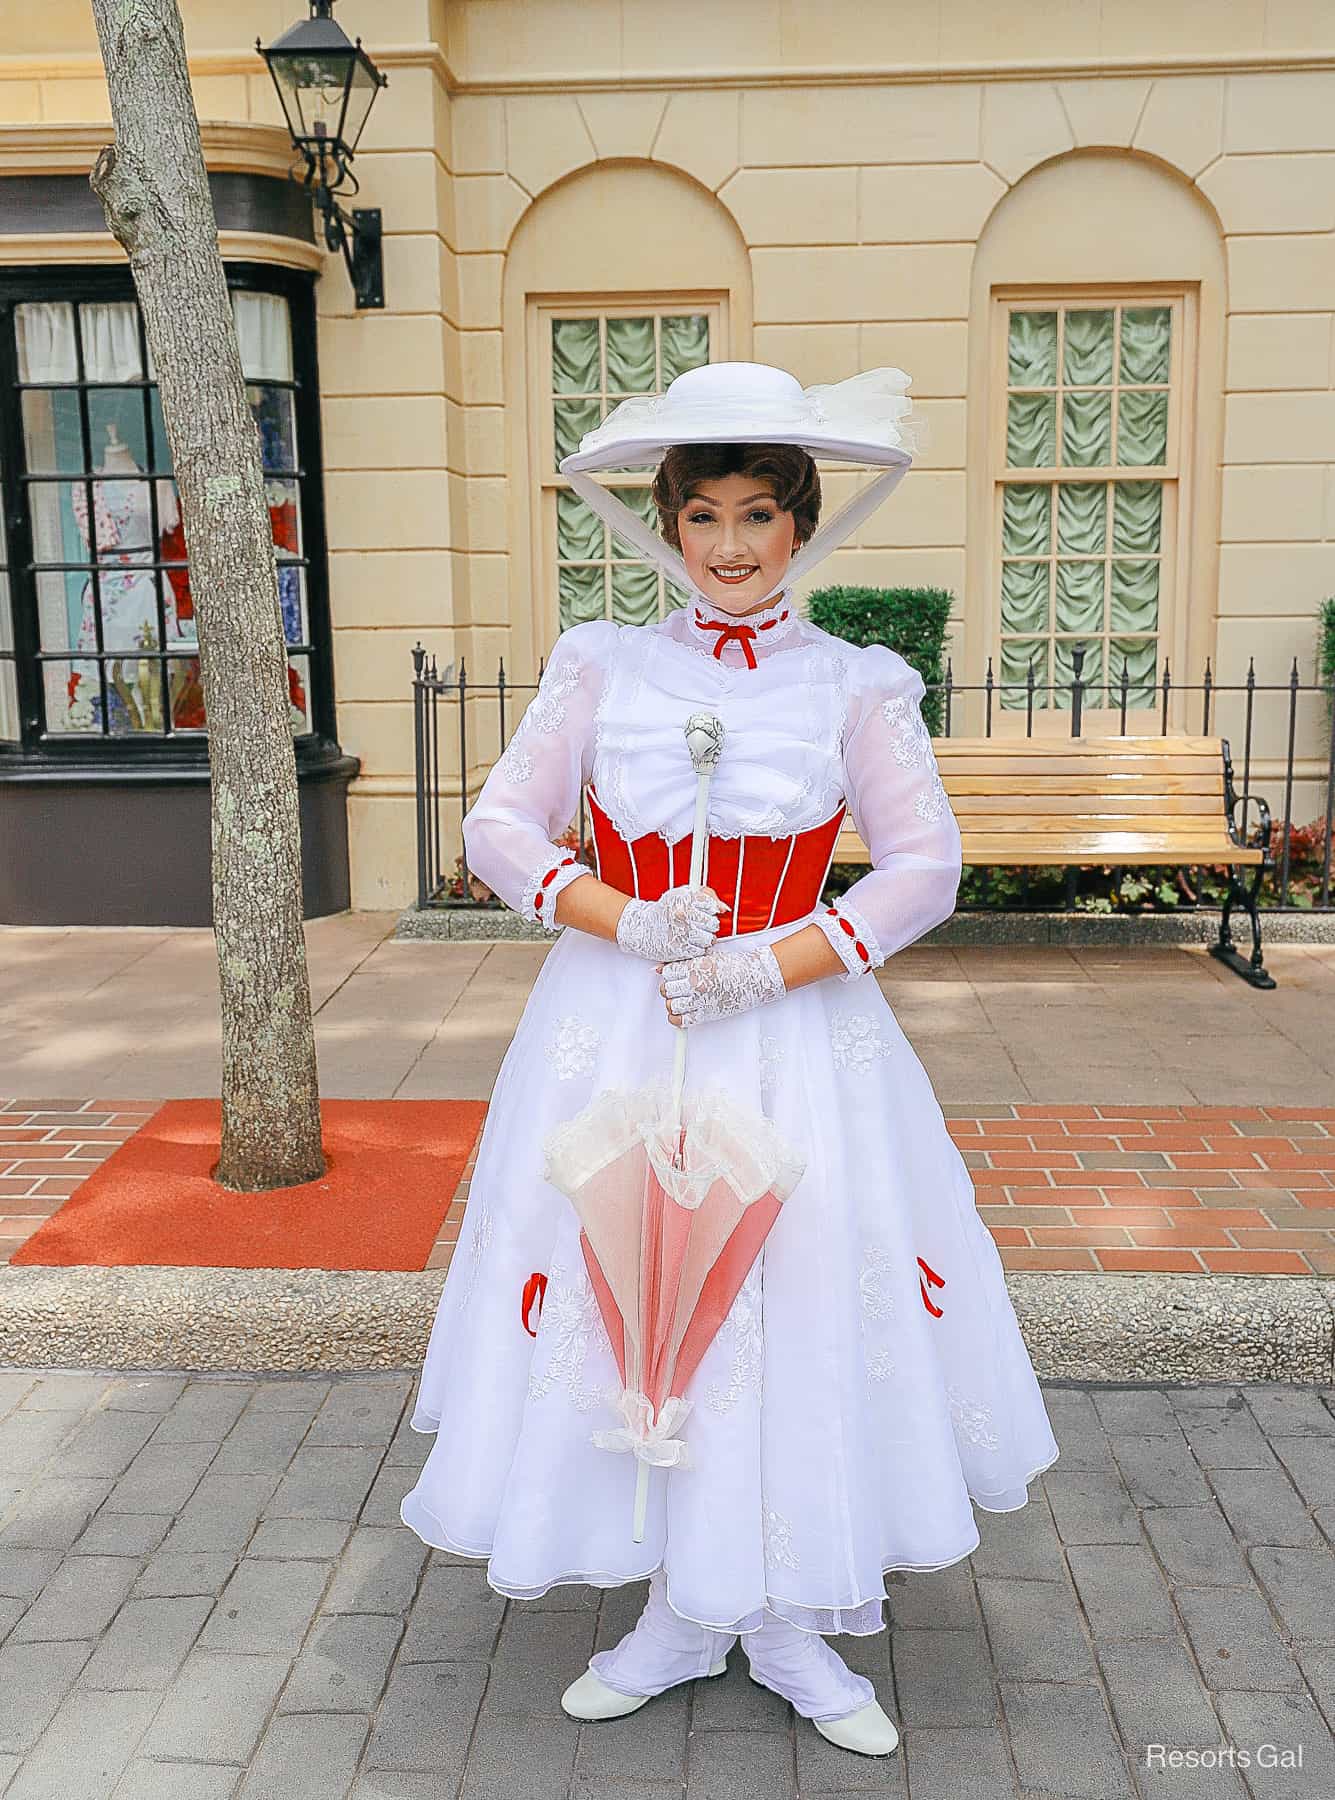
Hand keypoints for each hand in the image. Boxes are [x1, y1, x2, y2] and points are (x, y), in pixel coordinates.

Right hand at [616, 884, 729, 962]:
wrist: (643, 928)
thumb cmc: (666, 911)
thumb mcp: (683, 895)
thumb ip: (707, 896)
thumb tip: (725, 909)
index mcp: (685, 899)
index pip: (711, 905)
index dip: (709, 910)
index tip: (701, 911)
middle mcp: (683, 916)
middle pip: (713, 923)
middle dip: (709, 924)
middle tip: (697, 924)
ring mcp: (682, 934)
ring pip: (710, 939)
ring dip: (705, 938)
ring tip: (694, 934)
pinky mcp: (680, 950)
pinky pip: (701, 951)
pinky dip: (697, 948)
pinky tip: (688, 942)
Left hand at [659, 942, 785, 1027]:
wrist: (756, 977)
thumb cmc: (736, 965)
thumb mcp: (708, 957)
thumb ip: (685, 961)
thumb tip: (661, 968)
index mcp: (695, 967)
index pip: (667, 972)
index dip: (669, 974)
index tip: (674, 976)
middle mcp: (695, 984)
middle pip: (666, 989)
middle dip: (669, 988)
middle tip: (677, 988)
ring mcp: (700, 1000)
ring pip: (671, 1006)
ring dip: (673, 1003)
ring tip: (682, 999)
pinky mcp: (707, 1014)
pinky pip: (682, 1021)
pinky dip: (677, 1018)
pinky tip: (683, 1012)